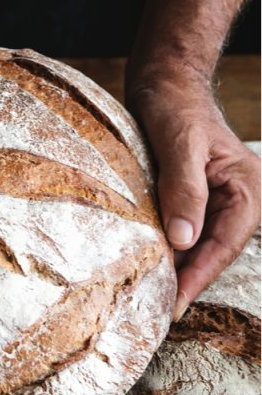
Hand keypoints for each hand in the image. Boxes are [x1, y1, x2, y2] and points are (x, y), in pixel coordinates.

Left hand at [131, 75, 260, 318]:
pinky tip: (148, 266)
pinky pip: (185, 231)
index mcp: (247, 187)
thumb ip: (184, 190)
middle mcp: (238, 197)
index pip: (225, 243)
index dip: (199, 276)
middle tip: (156, 312)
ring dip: (178, 269)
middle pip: (214, 250)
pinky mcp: (193, 197)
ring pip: (200, 245)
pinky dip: (169, 250)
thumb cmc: (174, 105)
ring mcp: (216, 199)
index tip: (174, 304)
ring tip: (150, 299)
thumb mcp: (178, 144)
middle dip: (188, 281)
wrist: (163, 81)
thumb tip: (184, 240)